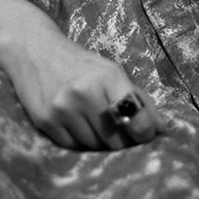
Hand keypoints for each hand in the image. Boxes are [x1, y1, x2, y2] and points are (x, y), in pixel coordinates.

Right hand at [5, 28, 165, 150]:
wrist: (35, 50)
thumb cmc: (81, 64)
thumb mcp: (112, 72)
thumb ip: (139, 99)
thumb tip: (163, 130)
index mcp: (108, 77)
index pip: (137, 118)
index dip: (145, 132)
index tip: (146, 134)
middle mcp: (84, 92)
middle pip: (116, 140)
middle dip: (121, 138)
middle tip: (117, 126)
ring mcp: (62, 109)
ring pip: (94, 147)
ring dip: (99, 140)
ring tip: (92, 120)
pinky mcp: (45, 121)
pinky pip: (72, 147)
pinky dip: (79, 141)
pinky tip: (75, 122)